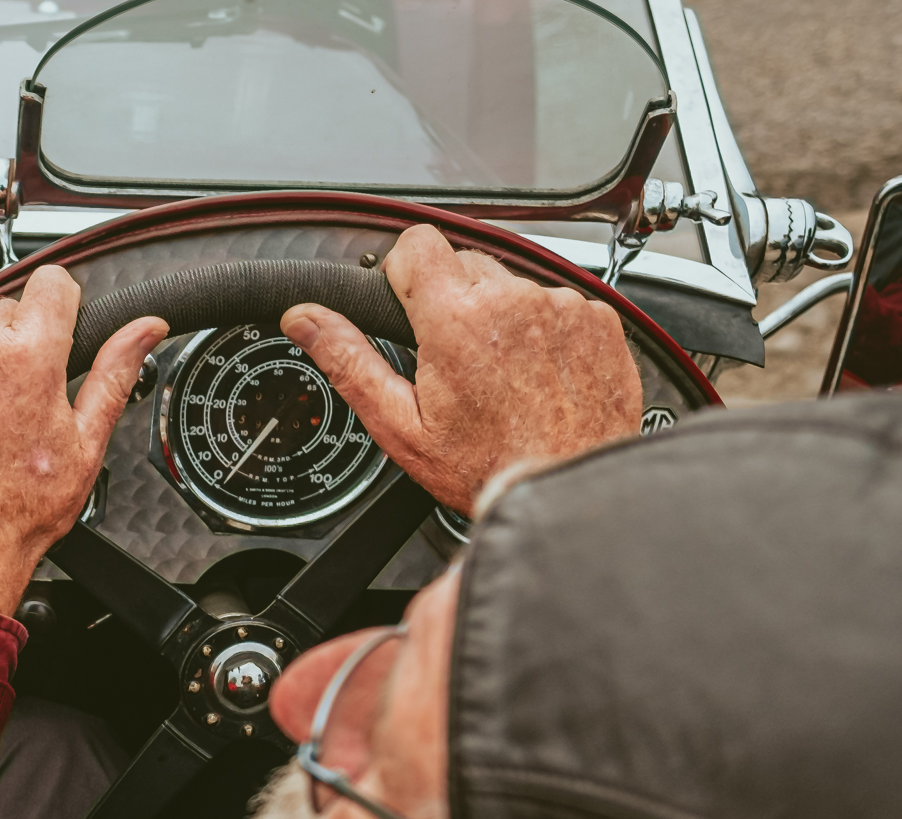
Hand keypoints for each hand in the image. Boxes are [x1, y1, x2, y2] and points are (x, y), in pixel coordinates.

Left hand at [0, 264, 167, 615]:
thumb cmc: (19, 511)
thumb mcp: (86, 443)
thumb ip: (115, 372)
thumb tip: (145, 329)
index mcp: (28, 359)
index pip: (51, 282)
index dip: (63, 305)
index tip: (62, 330)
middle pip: (7, 311)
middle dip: (21, 344)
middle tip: (26, 398)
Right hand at [281, 224, 641, 514]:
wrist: (567, 491)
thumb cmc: (488, 468)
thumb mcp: (401, 425)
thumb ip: (349, 360)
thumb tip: (304, 319)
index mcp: (456, 320)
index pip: (416, 243)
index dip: (402, 273)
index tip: (406, 306)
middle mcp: (514, 300)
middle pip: (464, 263)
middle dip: (451, 302)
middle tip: (453, 362)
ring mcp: (561, 306)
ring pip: (512, 284)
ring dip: (500, 318)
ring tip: (501, 377)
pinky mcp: (597, 319)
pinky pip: (558, 304)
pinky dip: (545, 332)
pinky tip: (537, 377)